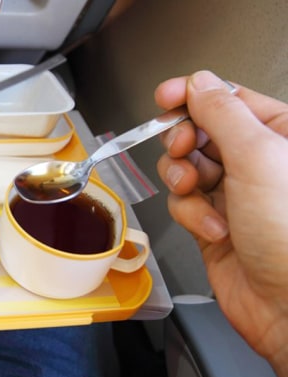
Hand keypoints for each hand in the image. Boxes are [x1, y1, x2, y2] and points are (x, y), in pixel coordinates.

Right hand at [155, 70, 287, 376]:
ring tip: (196, 191)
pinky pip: (183, 203)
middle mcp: (258, 162)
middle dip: (183, 141)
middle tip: (182, 147)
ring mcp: (235, 193)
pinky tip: (212, 227)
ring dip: (183, 179)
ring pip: (185, 167)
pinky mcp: (213, 221)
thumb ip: (221, 113)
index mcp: (280, 135)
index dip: (193, 95)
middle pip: (199, 131)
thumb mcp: (258, 156)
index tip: (165, 97)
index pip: (228, 99)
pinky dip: (190, 213)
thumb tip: (198, 84)